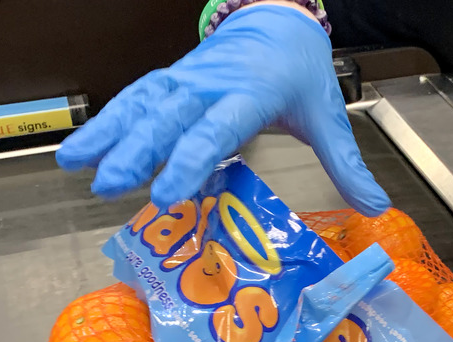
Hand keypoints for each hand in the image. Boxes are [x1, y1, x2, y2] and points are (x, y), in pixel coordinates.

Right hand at [55, 5, 390, 215]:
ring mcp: (184, 79)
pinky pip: (133, 98)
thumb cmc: (299, 76)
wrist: (277, 23)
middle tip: (111, 186)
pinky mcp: (169, 80)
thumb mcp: (326, 115)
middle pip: (168, 116)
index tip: (166, 194)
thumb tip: (375, 207)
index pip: (216, 129)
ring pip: (141, 104)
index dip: (190, 160)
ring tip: (77, 166)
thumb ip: (345, 163)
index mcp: (251, 93)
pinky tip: (79, 148)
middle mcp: (210, 84)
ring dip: (109, 134)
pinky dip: (105, 121)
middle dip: (138, 150)